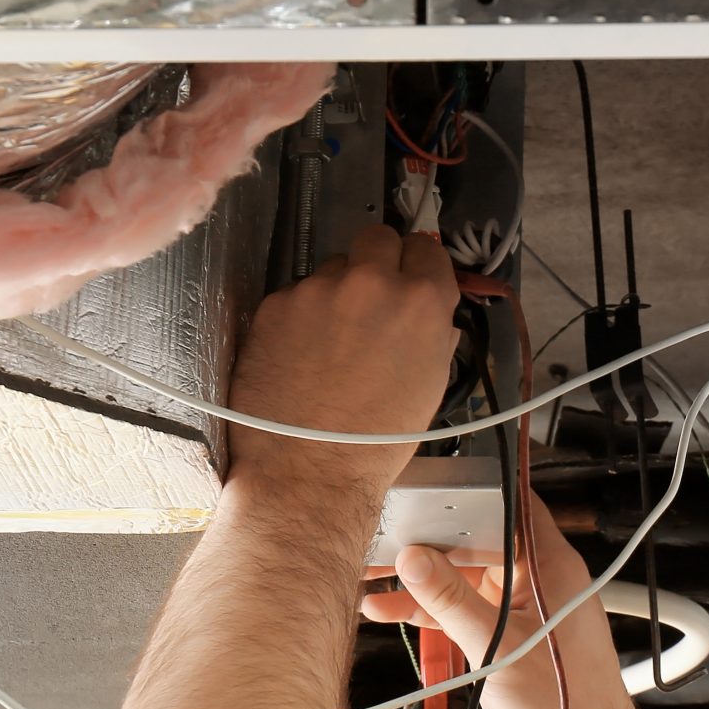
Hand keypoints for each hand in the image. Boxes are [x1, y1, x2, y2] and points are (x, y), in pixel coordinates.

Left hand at [224, 226, 461, 506]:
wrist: (310, 471)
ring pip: (332, 268)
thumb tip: (429, 312)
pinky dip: (300, 317)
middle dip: (376, 260)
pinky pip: (296, 295)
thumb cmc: (375, 442)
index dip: (417, 263)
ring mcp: (318, 290)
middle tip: (370, 296)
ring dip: (335, 292)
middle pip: (377, 237)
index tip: (410, 275)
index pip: (426, 247)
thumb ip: (432, 333)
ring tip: (329, 342)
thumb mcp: (430, 384)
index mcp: (421, 303)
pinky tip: (300, 355)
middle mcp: (371, 283)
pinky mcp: (276, 304)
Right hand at [358, 495, 648, 708]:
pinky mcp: (509, 634)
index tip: (425, 493)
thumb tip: (415, 561)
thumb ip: (450, 599)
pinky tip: (393, 609)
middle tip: (384, 543)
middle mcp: (540, 580)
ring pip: (465, 577)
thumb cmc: (566, 705)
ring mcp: (523, 607)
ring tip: (374, 579)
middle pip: (477, 542)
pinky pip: (466, 609)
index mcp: (551, 567)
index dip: (468, 494)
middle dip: (428, 544)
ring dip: (423, 581)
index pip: (511, 506)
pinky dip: (433, 609)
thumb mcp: (495, 645)